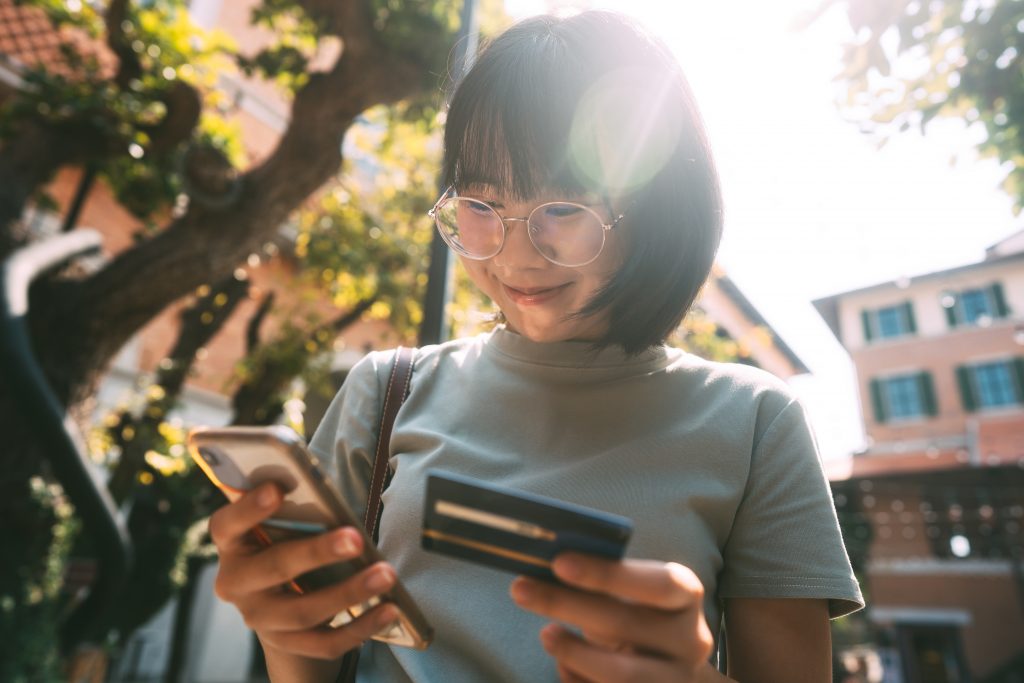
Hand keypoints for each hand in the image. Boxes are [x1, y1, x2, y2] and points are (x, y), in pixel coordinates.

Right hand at [207, 482, 399, 659]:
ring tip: (385, 574)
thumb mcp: (281, 526)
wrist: (277, 602)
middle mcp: (237, 583)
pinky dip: (360, 627)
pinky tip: (388, 609)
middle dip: (317, 552)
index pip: (227, 524)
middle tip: (355, 539)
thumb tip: (333, 499)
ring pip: (303, 610)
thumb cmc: (285, 544)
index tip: (276, 490)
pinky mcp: (285, 644)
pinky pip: (324, 642)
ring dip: (349, 592)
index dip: (248, 508)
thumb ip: (296, 512)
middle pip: (275, 568)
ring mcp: (259, 618)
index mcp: (232, 544)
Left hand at [510, 554, 716, 681]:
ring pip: (621, 674)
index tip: (559, 562)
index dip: (608, 573)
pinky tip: (563, 663)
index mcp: (686, 595)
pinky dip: (576, 678)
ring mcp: (675, 679)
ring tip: (546, 633)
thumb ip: (603, 580)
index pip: (657, 582)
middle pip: (625, 624)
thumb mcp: (633, 593)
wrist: (671, 666)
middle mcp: (690, 639)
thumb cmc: (641, 617)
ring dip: (572, 652)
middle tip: (521, 588)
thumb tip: (545, 559)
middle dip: (567, 604)